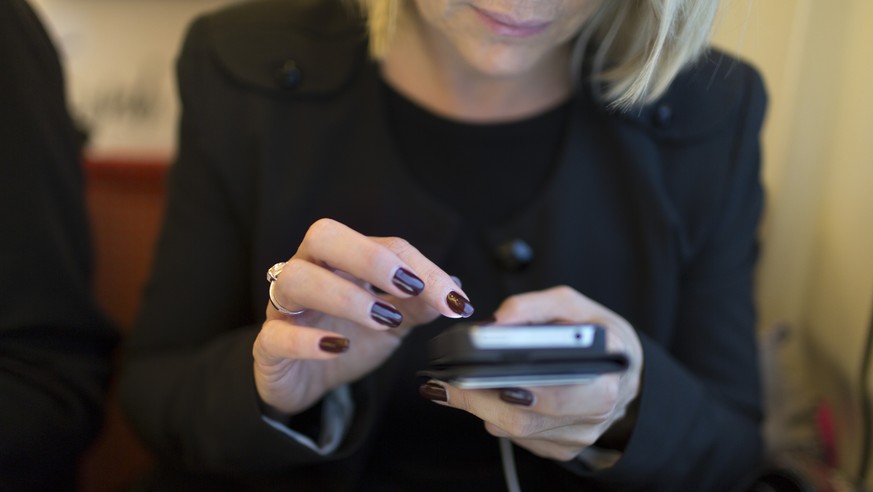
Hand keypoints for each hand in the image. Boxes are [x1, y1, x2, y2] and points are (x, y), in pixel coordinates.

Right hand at [253, 218, 473, 416]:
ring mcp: (283, 307)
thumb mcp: (392, 323)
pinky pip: (275, 335)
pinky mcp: (267, 346)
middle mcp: (308, 271)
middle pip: (323, 236)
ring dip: (344, 296)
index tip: (453, 299)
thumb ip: (419, 306)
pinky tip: (338, 347)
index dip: (421, 268)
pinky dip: (307, 340)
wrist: (306, 383)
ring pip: (295, 278)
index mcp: (342, 260)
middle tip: (408, 287)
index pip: (383, 245)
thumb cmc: (347, 339)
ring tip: (382, 320)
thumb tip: (456, 289)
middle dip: (369, 257)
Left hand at [420, 286, 642, 460]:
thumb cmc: (597, 333)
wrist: (624, 368)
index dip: (515, 384)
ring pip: (517, 431)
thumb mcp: (572, 305)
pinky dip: (498, 417)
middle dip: (480, 400)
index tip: (479, 373)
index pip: (556, 388)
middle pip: (526, 418)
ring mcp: (581, 433)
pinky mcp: (564, 448)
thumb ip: (532, 306)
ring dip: (482, 408)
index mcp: (606, 369)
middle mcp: (597, 407)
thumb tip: (495, 323)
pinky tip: (488, 397)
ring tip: (457, 386)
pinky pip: (520, 439)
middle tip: (447, 384)